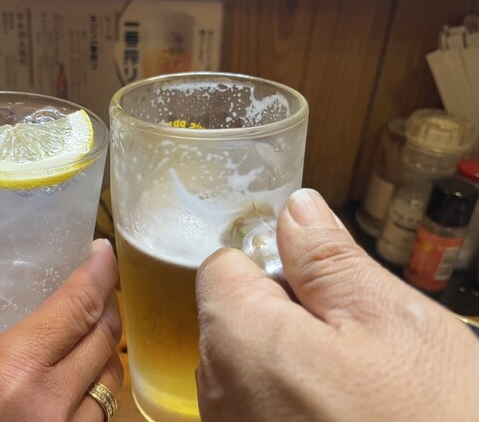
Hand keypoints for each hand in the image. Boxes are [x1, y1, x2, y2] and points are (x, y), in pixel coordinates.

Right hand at [0, 239, 122, 421]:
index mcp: (14, 374)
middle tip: (96, 283)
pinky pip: (99, 414)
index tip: (102, 250)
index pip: (79, 308)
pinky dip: (97, 387)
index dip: (99, 272)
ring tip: (89, 327)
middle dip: (107, 304)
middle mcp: (52, 405)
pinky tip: (78, 377)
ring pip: (110, 379)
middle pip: (104, 338)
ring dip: (105, 347)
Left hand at [195, 189, 478, 421]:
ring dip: (292, 361)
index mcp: (238, 340)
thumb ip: (327, 259)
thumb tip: (294, 208)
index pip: (222, 267)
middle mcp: (215, 395)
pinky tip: (345, 419)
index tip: (318, 285)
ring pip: (247, 366)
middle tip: (354, 342)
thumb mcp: (392, 323)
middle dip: (285, 314)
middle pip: (231, 318)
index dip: (271, 264)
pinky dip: (290, 403)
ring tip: (357, 390)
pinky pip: (257, 410)